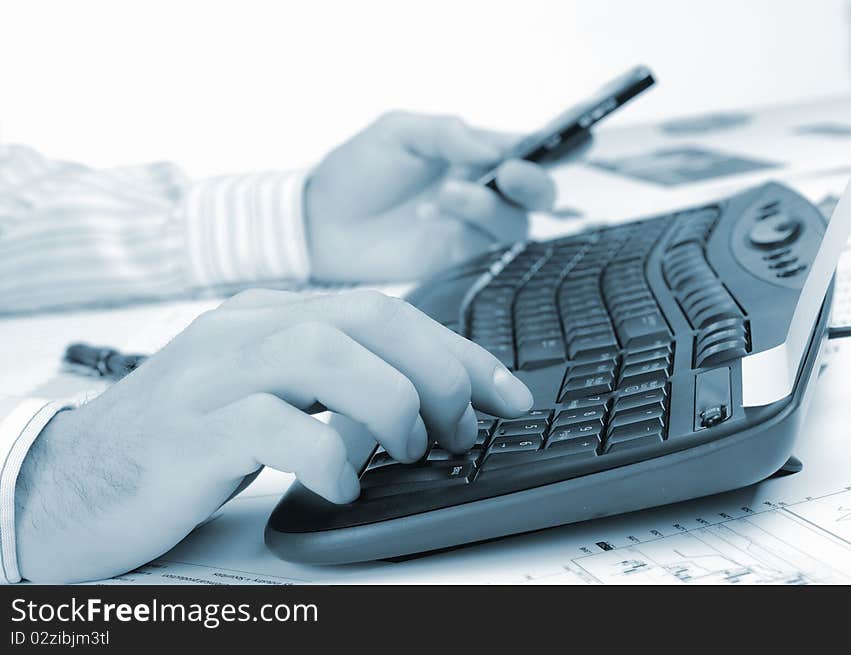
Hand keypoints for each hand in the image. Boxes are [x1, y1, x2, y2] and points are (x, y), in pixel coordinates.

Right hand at [14, 289, 533, 582]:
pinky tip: (342, 484)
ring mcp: (214, 374)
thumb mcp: (270, 396)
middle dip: (436, 371)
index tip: (508, 393)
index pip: (385, 311)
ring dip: (389, 404)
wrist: (79, 478)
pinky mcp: (190, 430)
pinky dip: (326, 455)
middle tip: (460, 430)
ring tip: (407, 451)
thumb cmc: (190, 439)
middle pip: (366, 317)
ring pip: (324, 353)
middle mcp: (245, 329)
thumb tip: (425, 401)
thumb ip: (335, 384)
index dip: (457, 350)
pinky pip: (272, 426)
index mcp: (272, 315)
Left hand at [305, 112, 557, 281]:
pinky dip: (466, 230)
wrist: (320, 224)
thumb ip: (445, 133)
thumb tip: (492, 147)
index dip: (555, 144)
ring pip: (514, 222)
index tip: (567, 140)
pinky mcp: (456, 259)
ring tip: (445, 194)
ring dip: (487, 205)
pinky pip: (484, 249)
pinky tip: (430, 216)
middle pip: (536, 192)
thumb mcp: (396, 133)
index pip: (525, 147)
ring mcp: (471, 228)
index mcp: (473, 152)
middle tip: (508, 174)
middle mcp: (482, 190)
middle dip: (533, 182)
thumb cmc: (357, 170)